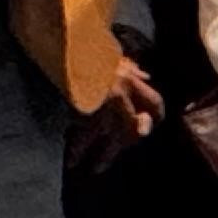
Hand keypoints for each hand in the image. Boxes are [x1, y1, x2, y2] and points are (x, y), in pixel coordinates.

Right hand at [72, 54, 163, 172]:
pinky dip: (77, 151)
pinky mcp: (85, 115)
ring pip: (112, 139)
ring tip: (96, 169)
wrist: (62, 48)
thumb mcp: (111, 54)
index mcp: (130, 79)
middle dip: (127, 143)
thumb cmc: (84, 49)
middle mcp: (122, 95)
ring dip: (105, 157)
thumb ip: (129, 67)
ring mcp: (105, 107)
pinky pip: (83, 139)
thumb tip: (145, 76)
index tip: (148, 127)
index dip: (155, 117)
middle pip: (134, 128)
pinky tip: (71, 161)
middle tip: (118, 153)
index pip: (154, 103)